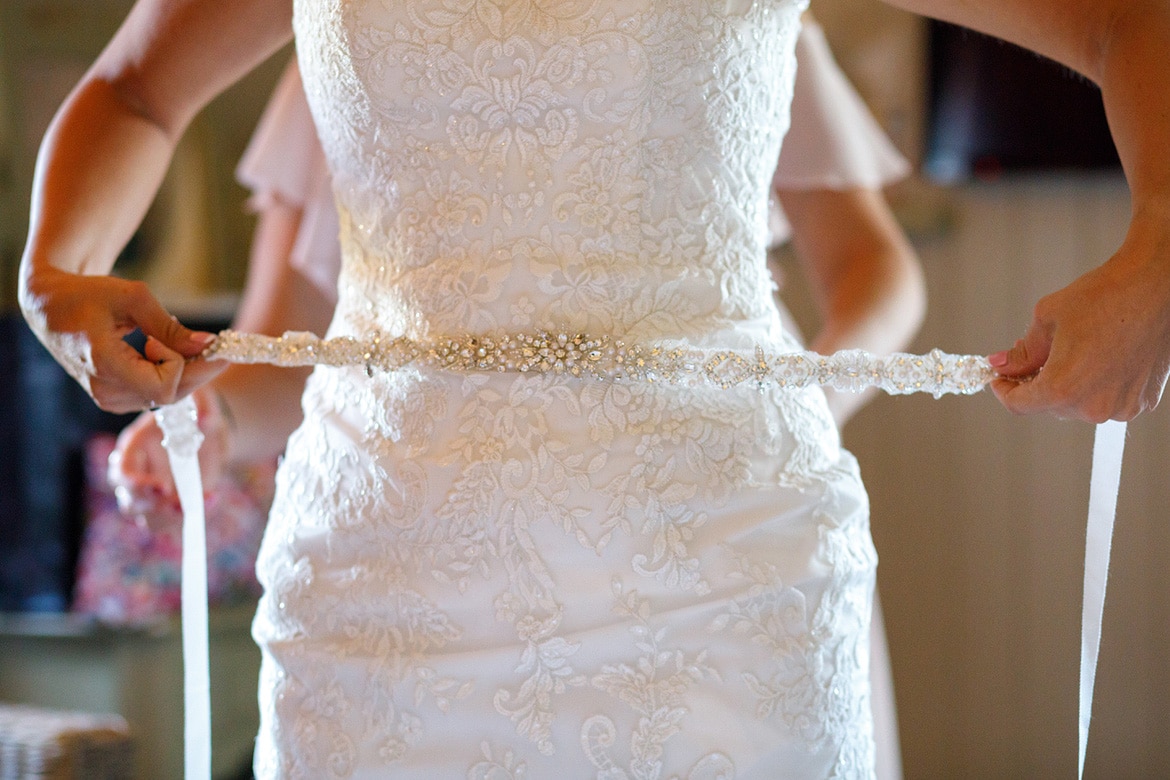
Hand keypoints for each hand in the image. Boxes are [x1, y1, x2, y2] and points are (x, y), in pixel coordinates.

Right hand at [19, 266, 222, 412]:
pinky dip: (169, 375)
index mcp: (104, 364)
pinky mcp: (113, 398)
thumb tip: (207, 344)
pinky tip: (164, 352)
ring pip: (165, 397)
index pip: (163, 385)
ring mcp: (108, 398)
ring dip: (185, 372)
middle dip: (198, 370)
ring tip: (181, 342)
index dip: (180, 363)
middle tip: (218, 346)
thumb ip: (170, 327)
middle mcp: (105, 390)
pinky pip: (154, 394)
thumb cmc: (89, 294)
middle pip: (170, 395)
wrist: (50, 306)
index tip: (174, 337)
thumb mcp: (133, 299)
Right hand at [107, 385, 232, 530]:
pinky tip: (211, 500)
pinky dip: (189, 517)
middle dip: (153, 508)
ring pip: (148, 517)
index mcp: (135, 444)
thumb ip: (203, 409)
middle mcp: (139, 471)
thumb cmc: (196, 410)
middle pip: (130, 500)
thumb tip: (206, 420)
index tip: (163, 487)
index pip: (123, 470)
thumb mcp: (201, 402)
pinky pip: (172, 519)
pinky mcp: (170, 503)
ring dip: (169, 519)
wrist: (209, 429)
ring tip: (196, 508)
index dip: (136, 483)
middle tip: (179, 506)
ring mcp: (152, 491)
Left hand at [989, 212, 1169, 421]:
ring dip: (1067, 386)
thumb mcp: (1047, 319)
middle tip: (1032, 357)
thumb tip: (1000, 365)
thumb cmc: (1103, 296)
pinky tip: (1097, 358)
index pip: (1019, 405)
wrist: (1156, 286)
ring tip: (1068, 352)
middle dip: (1035, 383)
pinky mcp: (1143, 401)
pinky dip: (1096, 385)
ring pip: (1078, 405)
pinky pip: (1107, 400)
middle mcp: (1093, 407)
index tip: (999, 379)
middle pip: (1049, 405)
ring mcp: (1121, 407)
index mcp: (1063, 388)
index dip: (1003, 391)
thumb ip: (1022, 352)